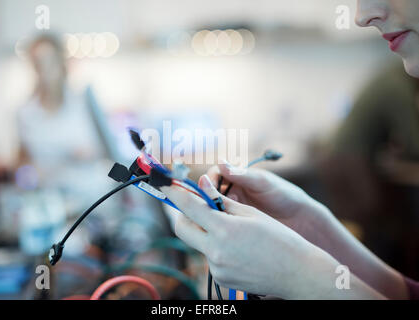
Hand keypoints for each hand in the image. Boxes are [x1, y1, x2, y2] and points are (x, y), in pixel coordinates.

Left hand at [162, 175, 331, 297]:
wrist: (297, 273)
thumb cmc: (279, 238)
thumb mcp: (251, 214)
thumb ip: (221, 200)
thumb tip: (201, 184)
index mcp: (224, 229)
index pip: (188, 207)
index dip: (175, 192)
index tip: (167, 184)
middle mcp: (215, 251)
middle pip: (182, 228)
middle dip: (184, 214)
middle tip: (196, 206)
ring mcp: (216, 268)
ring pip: (198, 242)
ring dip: (206, 231)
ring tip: (232, 230)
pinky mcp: (221, 279)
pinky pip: (210, 258)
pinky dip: (217, 248)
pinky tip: (239, 248)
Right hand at [207, 162, 330, 245]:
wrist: (301, 221)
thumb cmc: (285, 196)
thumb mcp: (264, 183)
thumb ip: (243, 175)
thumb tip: (220, 162)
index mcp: (237, 178)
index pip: (214, 175)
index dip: (207, 180)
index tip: (205, 187)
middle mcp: (232, 192)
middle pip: (208, 192)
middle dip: (205, 197)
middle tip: (207, 205)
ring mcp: (233, 209)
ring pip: (212, 209)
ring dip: (210, 212)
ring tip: (216, 217)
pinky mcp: (235, 225)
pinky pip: (220, 223)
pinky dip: (218, 224)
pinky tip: (221, 228)